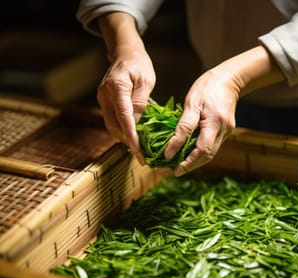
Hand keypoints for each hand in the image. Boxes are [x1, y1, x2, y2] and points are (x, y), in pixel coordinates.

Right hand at [97, 13, 155, 163]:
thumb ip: (140, 102)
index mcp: (116, 87)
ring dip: (124, 138)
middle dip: (127, 142)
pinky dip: (122, 130)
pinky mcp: (104, 102)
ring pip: (111, 125)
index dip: (131, 136)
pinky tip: (133, 137)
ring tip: (139, 150)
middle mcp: (104, 95)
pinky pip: (112, 120)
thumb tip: (136, 124)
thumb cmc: (138, 64)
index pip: (124, 117)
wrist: (124, 53)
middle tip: (142, 156)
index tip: (139, 151)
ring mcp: (102, 99)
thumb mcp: (146, 81)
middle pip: (114, 125)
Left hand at [164, 46, 284, 175]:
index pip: (201, 149)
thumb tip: (172, 146)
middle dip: (189, 166)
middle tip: (172, 171)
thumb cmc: (207, 88)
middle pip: (207, 157)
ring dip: (194, 163)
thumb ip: (184, 125)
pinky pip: (211, 147)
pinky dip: (199, 154)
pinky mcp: (225, 132)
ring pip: (210, 154)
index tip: (170, 163)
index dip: (187, 160)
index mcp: (215, 123)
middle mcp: (223, 131)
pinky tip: (188, 155)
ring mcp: (226, 133)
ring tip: (177, 167)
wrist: (229, 79)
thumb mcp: (192, 103)